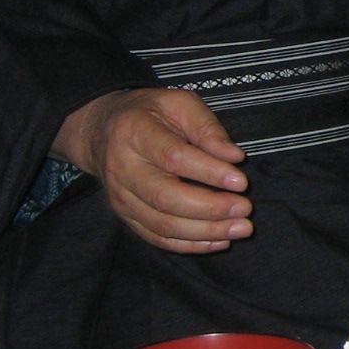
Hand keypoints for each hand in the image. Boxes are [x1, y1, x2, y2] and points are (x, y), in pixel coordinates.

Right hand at [54, 87, 250, 252]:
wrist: (104, 131)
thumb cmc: (150, 114)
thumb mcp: (180, 104)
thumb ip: (207, 128)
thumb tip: (234, 157)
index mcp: (135, 133)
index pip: (173, 158)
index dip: (209, 172)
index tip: (241, 181)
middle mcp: (122, 169)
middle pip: (165, 197)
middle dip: (210, 209)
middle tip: (245, 209)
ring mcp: (121, 197)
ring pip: (162, 224)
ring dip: (205, 231)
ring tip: (240, 228)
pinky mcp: (126, 216)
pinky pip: (157, 237)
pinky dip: (190, 244)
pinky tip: (219, 240)